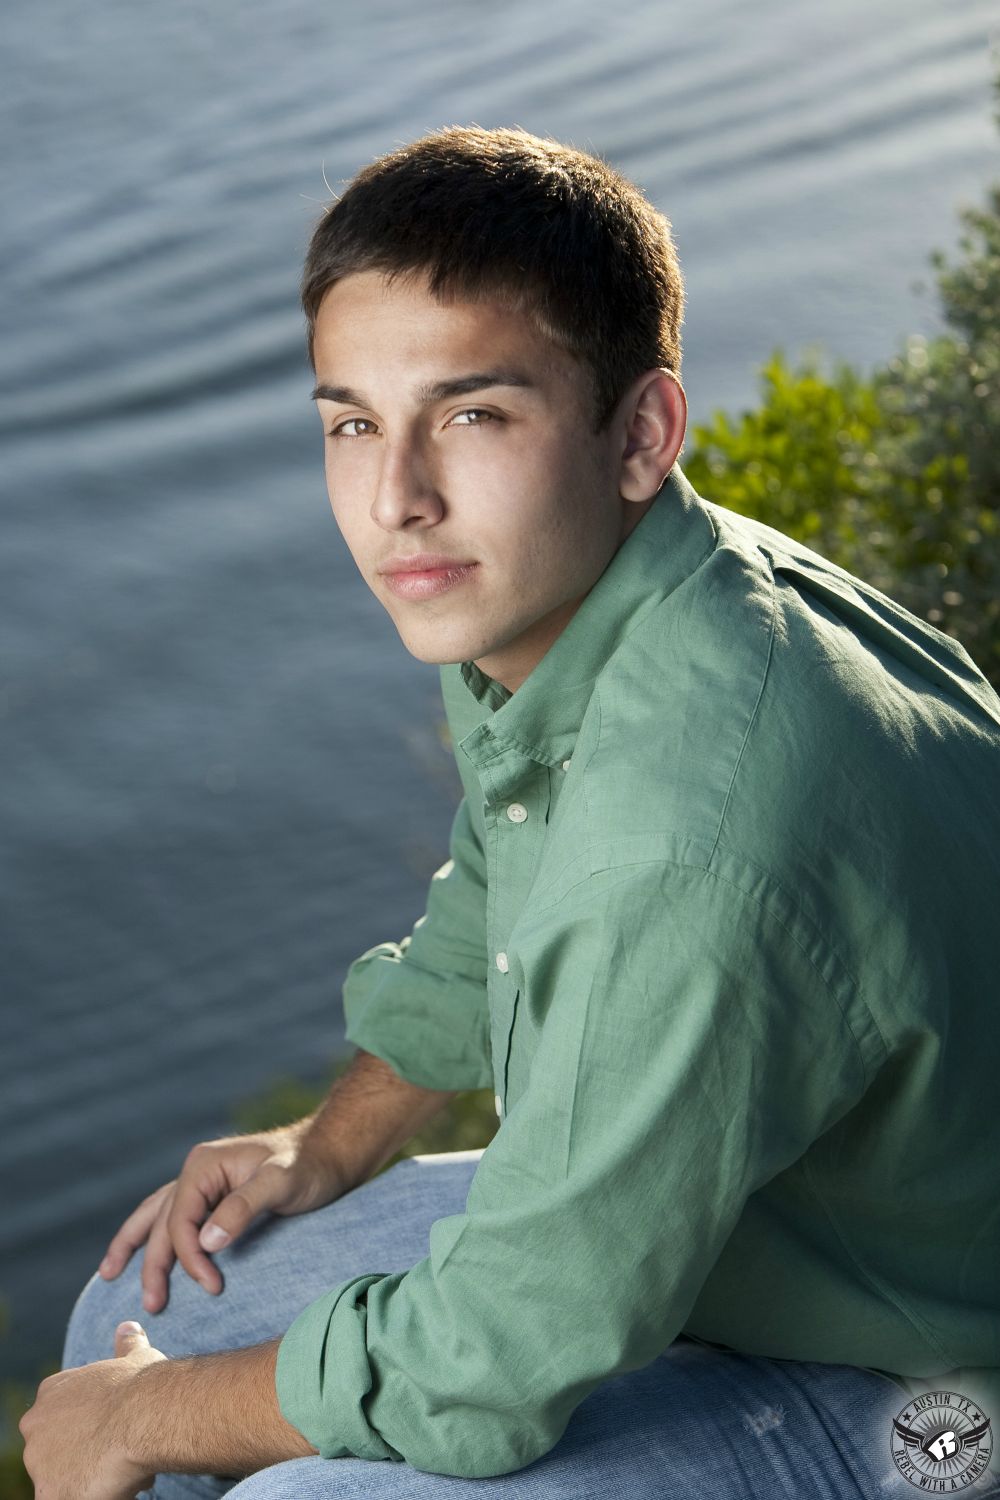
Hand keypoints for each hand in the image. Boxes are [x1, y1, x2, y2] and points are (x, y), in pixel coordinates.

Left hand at [20, 1321, 163, 1498]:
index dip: (90, 1427)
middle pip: (57, 1450)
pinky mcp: (48, 1494)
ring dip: (88, 1477)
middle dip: (86, 1454)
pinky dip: (88, 1497)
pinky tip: (114, 1487)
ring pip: (62, 1478)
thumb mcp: (135, 1357)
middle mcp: (35, 1424)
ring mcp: (37, 1461)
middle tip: (119, 1451)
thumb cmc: (142, 1385)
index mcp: (51, 1392)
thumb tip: (129, 1327)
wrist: (144, 1415)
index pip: (62, 1419)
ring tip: (122, 1470)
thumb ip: (127, 1344)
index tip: (114, 1427)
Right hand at [97, 1122, 347, 1313]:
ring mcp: (204, 1182)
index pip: (180, 1220)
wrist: (331, 1153)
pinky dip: (157, 1236)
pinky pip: (176, 1218)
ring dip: (136, 1247)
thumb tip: (207, 1241)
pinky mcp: (215, 1195)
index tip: (213, 1286)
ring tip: (111, 1276)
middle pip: (162, 1222)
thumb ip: (244, 1207)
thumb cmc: (309, 1166)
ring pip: (158, 1217)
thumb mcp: (282, 1183)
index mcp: (204, 1165)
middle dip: (153, 1264)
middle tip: (154, 1305)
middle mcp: (197, 1171)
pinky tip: (146, 1252)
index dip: (189, 1257)